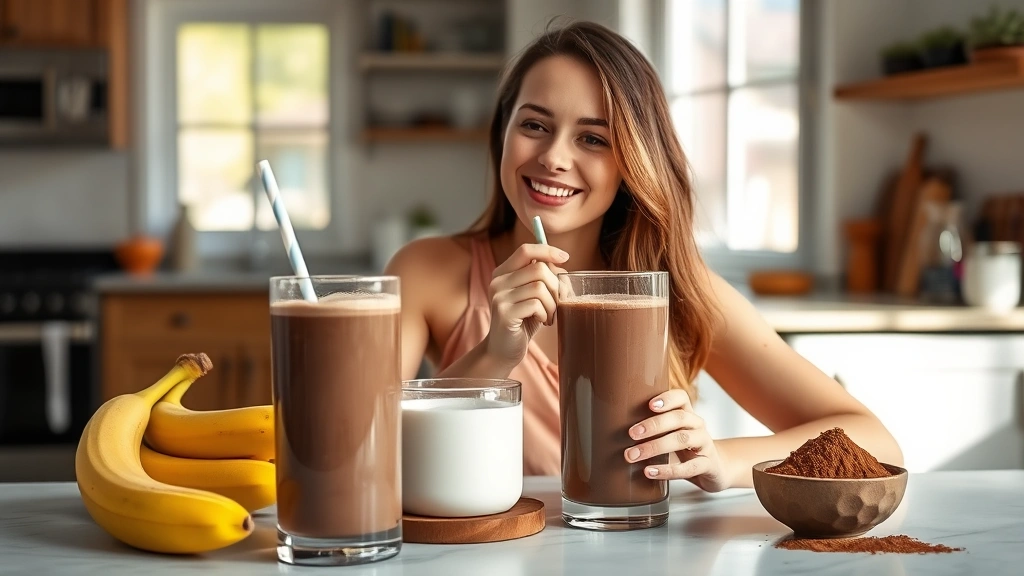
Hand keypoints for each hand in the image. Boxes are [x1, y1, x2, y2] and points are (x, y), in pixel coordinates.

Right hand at [484, 243, 567, 368]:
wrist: (503, 351)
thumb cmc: (523, 322)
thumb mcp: (533, 296)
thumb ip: (542, 278)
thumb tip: (562, 264)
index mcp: (503, 273)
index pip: (526, 250)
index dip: (548, 250)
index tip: (566, 258)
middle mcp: (497, 282)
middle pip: (539, 268)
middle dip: (556, 286)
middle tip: (557, 303)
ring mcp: (499, 297)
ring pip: (540, 287)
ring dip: (552, 303)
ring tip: (549, 315)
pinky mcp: (504, 313)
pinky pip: (536, 304)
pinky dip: (546, 314)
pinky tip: (542, 321)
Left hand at [624, 389, 728, 492]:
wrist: (715, 469)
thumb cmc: (684, 450)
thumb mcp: (670, 435)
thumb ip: (650, 429)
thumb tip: (610, 425)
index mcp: (687, 414)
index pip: (681, 397)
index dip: (667, 398)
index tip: (649, 404)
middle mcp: (697, 425)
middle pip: (678, 418)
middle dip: (653, 425)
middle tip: (631, 433)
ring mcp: (704, 444)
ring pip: (682, 440)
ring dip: (655, 447)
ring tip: (634, 455)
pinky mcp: (707, 465)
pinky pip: (689, 467)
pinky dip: (668, 470)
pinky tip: (650, 472)